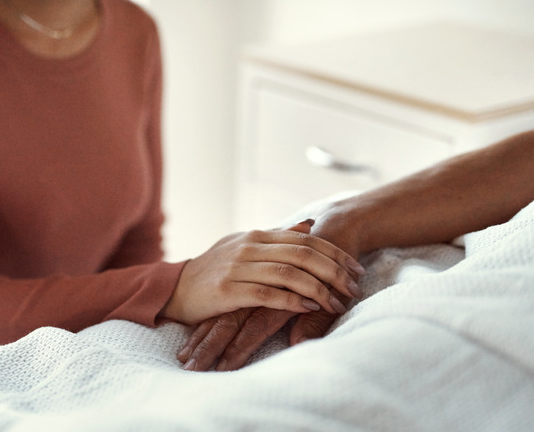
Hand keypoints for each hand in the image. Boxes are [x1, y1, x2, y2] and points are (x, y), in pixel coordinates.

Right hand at [177, 218, 363, 370]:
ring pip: (289, 274)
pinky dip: (291, 302)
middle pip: (303, 254)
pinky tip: (308, 308)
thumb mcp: (245, 247)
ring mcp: (237, 267)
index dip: (336, 254)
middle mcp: (249, 246)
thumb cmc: (215, 270)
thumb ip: (278, 237)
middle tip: (354, 289)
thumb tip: (310, 224)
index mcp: (257, 235)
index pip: (306, 239)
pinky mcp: (227, 291)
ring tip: (336, 304)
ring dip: (319, 290)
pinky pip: (266, 294)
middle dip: (335, 272)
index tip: (357, 269)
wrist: (175, 289)